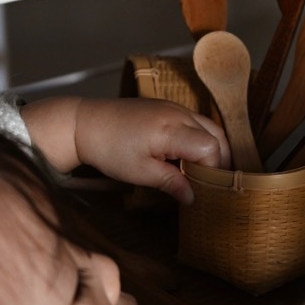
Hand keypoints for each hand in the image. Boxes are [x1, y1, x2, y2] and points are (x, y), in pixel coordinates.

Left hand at [21, 96, 230, 203]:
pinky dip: (200, 138)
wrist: (85, 124)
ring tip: (202, 172)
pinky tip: (187, 157)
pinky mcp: (166, 107)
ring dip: (212, 149)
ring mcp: (173, 107)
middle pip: (217, 136)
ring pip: (209, 127)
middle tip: (212, 184)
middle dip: (219, 161)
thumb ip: (171, 183)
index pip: (211, 148)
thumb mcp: (141, 173)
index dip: (212, 170)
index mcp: (172, 129)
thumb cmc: (109, 149)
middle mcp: (178, 113)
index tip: (202, 188)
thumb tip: (193, 198)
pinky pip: (195, 121)